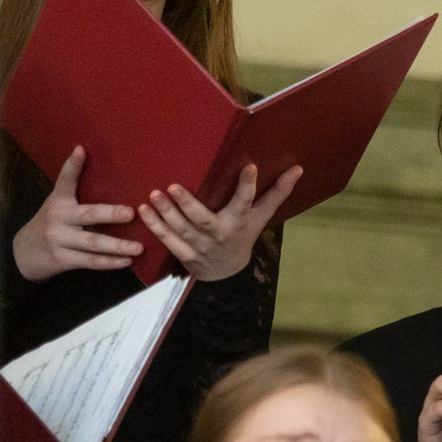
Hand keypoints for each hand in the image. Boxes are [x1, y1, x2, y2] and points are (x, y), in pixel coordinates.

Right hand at [11, 147, 140, 279]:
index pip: (65, 180)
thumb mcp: (58, 206)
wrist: (24, 252)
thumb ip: (77, 196)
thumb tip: (111, 181)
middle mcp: (58, 217)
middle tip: (131, 213)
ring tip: (139, 247)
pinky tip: (126, 262)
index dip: (73, 165)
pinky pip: (89, 261)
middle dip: (110, 214)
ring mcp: (59, 238)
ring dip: (117, 245)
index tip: (81, 150)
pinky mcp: (61, 258)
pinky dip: (109, 263)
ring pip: (92, 242)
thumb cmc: (52, 225)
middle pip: (87, 215)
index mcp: (59, 201)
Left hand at [136, 164, 299, 281]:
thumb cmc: (244, 236)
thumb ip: (277, 193)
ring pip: (181, 230)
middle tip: (173, 187)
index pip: (245, 201)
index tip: (249, 167)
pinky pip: (168, 241)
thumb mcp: (261, 217)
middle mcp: (219, 234)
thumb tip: (297, 169)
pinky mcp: (185, 254)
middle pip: (203, 220)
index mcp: (239, 222)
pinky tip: (144, 211)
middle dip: (187, 205)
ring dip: (166, 213)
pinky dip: (155, 227)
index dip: (247, 185)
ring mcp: (200, 246)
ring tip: (153, 195)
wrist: (228, 274)